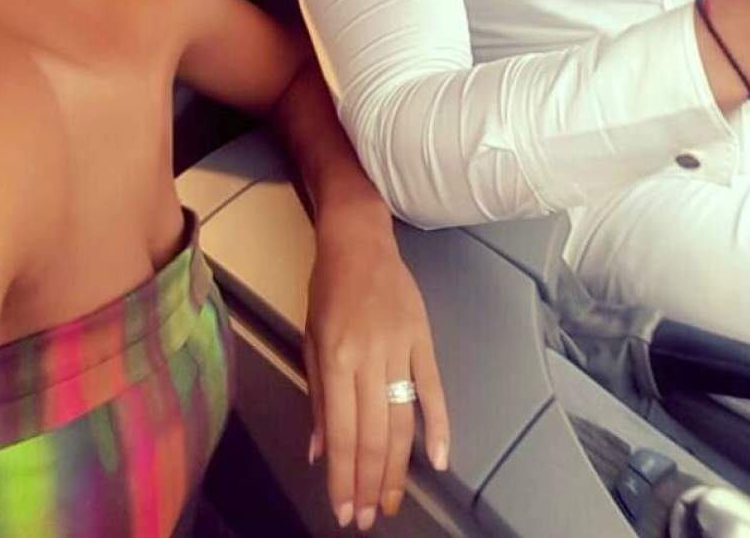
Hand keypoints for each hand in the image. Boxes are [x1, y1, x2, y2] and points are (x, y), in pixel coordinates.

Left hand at [304, 218, 449, 530]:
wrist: (360, 240)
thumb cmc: (328, 288)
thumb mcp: (310, 337)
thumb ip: (317, 396)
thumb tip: (319, 453)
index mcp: (335, 357)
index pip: (341, 431)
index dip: (342, 476)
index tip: (343, 510)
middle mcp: (369, 356)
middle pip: (373, 432)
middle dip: (369, 482)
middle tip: (367, 517)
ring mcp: (400, 346)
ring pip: (402, 418)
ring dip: (397, 466)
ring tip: (391, 500)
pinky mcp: (424, 337)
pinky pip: (434, 387)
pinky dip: (439, 424)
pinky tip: (440, 459)